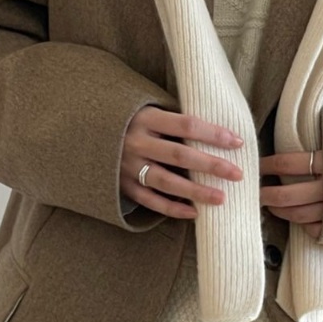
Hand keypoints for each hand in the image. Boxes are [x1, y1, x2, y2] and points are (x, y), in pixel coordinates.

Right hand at [119, 106, 244, 218]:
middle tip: (238, 174)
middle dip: (212, 165)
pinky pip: (150, 201)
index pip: (187, 125)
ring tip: (221, 198)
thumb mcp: (146, 109)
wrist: (84, 134)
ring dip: (196, 191)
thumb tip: (216, 130)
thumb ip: (173, 119)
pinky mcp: (122, 186)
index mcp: (145, 118)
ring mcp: (127, 167)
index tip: (237, 142)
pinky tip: (194, 212)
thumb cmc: (128, 120)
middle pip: (180, 155)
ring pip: (167, 182)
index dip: (213, 134)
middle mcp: (136, 142)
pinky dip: (172, 208)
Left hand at [258, 150, 322, 240]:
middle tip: (257, 192)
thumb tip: (305, 119)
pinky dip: (304, 226)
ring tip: (271, 206)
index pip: (286, 164)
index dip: (267, 166)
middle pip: (285, 195)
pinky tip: (299, 218)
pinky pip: (314, 230)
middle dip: (266, 195)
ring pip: (297, 214)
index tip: (258, 165)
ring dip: (280, 211)